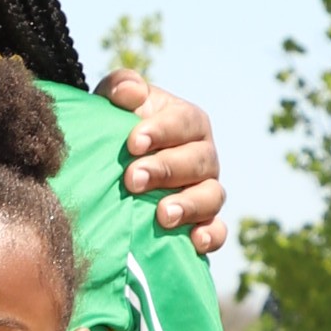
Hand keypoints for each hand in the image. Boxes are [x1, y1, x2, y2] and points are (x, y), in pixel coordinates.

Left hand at [99, 72, 224, 255]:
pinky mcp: (204, 222)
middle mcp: (203, 155)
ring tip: (162, 215)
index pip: (183, 122)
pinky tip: (194, 242)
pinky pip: (217, 230)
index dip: (162, 131)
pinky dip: (210, 236)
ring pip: (212, 196)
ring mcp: (206, 190)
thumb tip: (130, 93)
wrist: (114, 166)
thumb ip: (121, 88)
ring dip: (189, 205)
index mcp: (187, 122)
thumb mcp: (113, 103)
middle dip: (166, 170)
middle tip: (133, 180)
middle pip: (198, 160)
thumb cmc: (118, 130)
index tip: (133, 143)